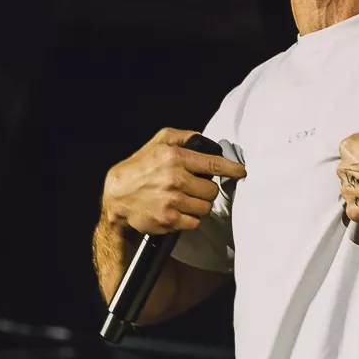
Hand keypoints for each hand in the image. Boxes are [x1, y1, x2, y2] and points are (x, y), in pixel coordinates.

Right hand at [102, 128, 247, 235]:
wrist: (117, 196)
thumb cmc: (139, 166)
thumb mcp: (159, 141)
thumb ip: (185, 136)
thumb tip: (208, 142)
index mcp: (174, 156)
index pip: (212, 163)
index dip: (231, 168)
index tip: (241, 171)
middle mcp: (175, 178)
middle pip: (212, 189)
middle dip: (206, 190)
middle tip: (194, 188)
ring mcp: (172, 200)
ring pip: (205, 207)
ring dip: (199, 205)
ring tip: (184, 199)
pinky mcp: (169, 219)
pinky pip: (195, 222)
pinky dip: (190, 219)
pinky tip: (178, 211)